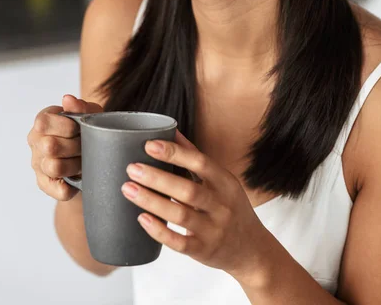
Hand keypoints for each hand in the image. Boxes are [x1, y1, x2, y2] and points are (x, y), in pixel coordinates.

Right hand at [27, 94, 101, 200]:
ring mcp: (38, 164)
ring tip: (84, 160)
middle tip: (86, 145)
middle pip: (49, 147)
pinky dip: (73, 185)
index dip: (66, 127)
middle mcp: (36, 142)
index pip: (43, 123)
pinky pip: (59, 189)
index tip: (78, 128)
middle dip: (75, 146)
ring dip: (75, 165)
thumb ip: (81, 107)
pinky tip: (79, 177)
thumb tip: (67, 99)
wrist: (93, 155)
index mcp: (43, 121)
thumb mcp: (90, 115)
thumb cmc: (88, 130)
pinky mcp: (45, 184)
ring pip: (54, 167)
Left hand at [121, 129, 266, 281]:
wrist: (252, 250)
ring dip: (151, 201)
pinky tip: (141, 218)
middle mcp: (222, 205)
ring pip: (180, 215)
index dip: (175, 153)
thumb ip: (195, 157)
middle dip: (157, 178)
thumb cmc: (231, 208)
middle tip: (132, 168)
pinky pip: (179, 242)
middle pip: (188, 190)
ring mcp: (214, 230)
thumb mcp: (222, 181)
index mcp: (226, 182)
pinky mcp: (203, 251)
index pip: (200, 163)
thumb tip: (172, 131)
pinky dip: (159, 230)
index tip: (150, 145)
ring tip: (128, 189)